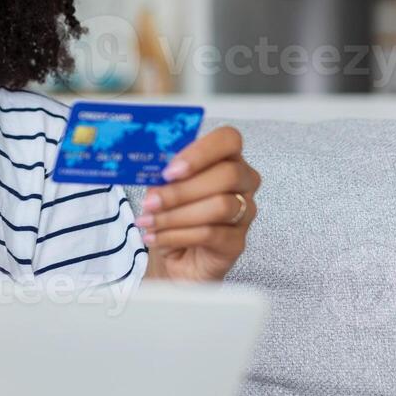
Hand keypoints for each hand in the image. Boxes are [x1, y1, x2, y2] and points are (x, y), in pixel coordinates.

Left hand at [135, 126, 259, 282]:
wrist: (177, 256)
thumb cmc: (173, 214)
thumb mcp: (162, 188)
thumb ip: (163, 174)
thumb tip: (154, 168)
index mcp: (226, 158)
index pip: (228, 139)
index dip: (201, 152)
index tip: (170, 171)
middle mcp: (243, 182)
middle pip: (228, 175)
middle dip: (182, 190)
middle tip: (151, 201)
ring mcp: (246, 212)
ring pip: (220, 206)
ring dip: (176, 215)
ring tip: (149, 222)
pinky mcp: (238, 242)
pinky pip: (211, 234)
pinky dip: (176, 235)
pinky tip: (156, 237)